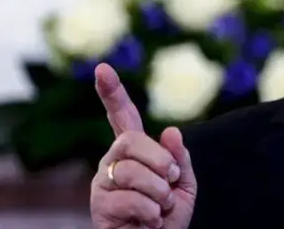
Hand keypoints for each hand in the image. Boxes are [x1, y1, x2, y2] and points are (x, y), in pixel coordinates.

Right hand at [90, 63, 196, 228]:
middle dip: (160, 161)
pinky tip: (150, 221)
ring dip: (159, 193)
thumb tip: (170, 131)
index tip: (102, 69)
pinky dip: (151, 212)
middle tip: (171, 182)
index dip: (112, 92)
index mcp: (134, 152)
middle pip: (131, 141)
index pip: (122, 117)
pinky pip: (130, 199)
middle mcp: (113, 161)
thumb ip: (179, 158)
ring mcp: (104, 183)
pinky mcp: (100, 206)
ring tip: (160, 208)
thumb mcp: (184, 185)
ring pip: (133, 172)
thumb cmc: (168, 218)